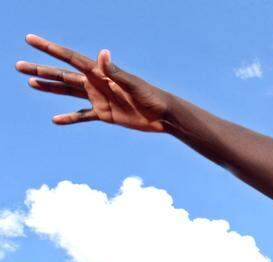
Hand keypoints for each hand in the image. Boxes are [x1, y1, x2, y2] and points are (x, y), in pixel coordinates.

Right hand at [16, 35, 168, 131]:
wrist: (164, 115)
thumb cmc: (152, 97)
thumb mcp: (133, 84)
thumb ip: (115, 72)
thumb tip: (102, 54)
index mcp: (100, 74)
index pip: (70, 58)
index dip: (50, 49)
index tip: (31, 40)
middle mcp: (96, 84)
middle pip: (62, 75)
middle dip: (41, 70)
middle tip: (18, 65)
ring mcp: (99, 99)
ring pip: (68, 92)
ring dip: (49, 87)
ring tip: (30, 82)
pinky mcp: (105, 114)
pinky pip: (82, 116)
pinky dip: (70, 118)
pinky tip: (55, 120)